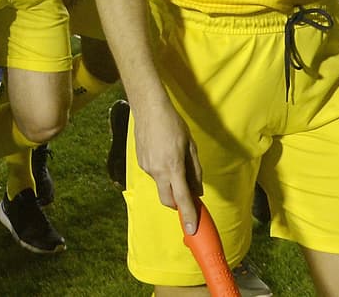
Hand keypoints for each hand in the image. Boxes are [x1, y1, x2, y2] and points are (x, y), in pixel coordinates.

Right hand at [134, 98, 203, 233]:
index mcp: (173, 167)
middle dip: (178, 204)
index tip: (191, 229)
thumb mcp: (190, 146)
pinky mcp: (140, 163)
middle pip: (168, 200)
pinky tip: (165, 155)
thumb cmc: (173, 124)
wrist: (148, 109)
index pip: (182, 198)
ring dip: (170, 185)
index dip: (188, 215)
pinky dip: (162, 174)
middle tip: (189, 197)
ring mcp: (146, 168)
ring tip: (176, 163)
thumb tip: (197, 191)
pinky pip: (154, 175)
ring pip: (161, 186)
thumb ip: (195, 171)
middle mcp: (157, 171)